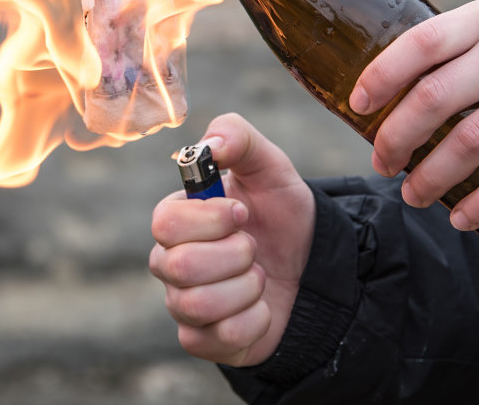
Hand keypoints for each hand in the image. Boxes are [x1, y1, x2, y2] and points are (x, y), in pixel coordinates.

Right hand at [149, 113, 313, 366]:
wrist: (313, 265)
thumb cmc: (281, 214)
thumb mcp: (269, 166)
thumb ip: (238, 138)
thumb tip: (207, 145)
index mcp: (176, 221)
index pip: (165, 223)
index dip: (211, 219)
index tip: (243, 213)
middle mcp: (169, 263)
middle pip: (179, 266)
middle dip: (236, 254)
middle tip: (254, 247)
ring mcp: (182, 305)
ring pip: (198, 305)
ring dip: (248, 287)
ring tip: (260, 275)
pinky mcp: (202, 341)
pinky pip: (220, 337)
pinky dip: (255, 320)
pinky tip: (262, 306)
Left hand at [350, 0, 478, 231]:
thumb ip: (460, 45)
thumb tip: (393, 91)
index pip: (423, 42)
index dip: (382, 76)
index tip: (357, 105)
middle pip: (436, 98)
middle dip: (396, 138)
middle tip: (383, 162)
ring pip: (470, 144)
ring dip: (431, 178)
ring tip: (412, 194)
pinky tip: (460, 218)